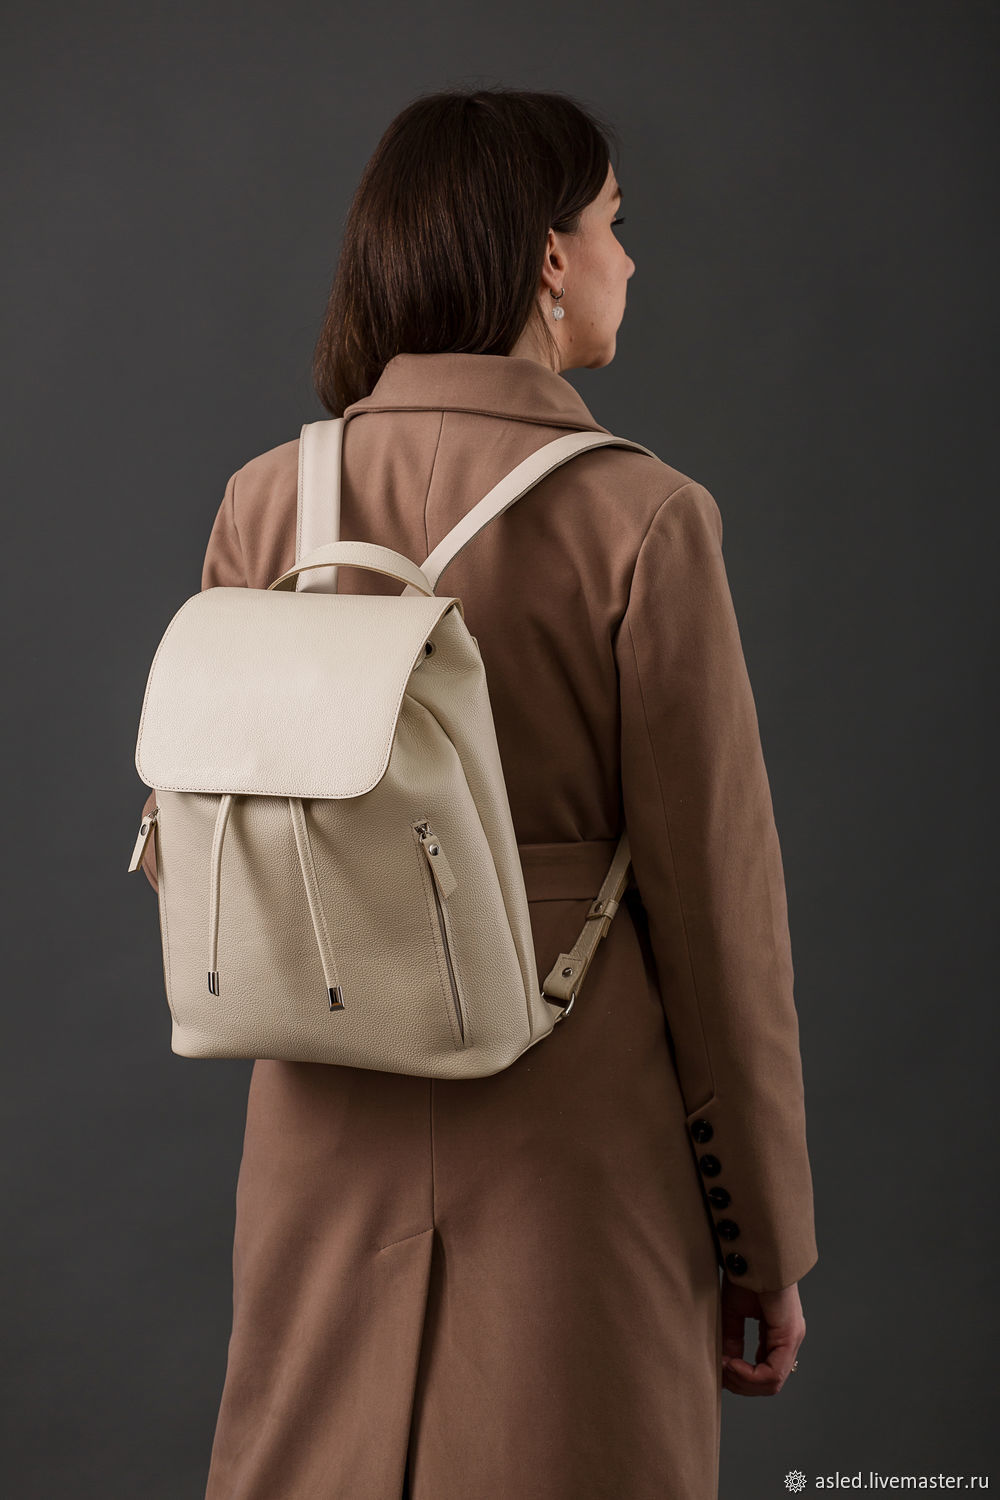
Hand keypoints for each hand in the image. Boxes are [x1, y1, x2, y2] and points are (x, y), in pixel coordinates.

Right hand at [720, 1274, 805, 1395]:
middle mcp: (789, 1340)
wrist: (754, 1254)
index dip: (740, 1377)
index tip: (719, 1366)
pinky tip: (731, 1363)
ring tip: (724, 1366)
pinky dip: (749, 1374)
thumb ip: (732, 1340)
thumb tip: (725, 1366)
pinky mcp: (789, 1335)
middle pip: (769, 1384)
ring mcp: (791, 1339)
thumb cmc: (745, 1275)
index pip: (765, 1372)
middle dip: (740, 1384)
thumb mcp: (733, 1313)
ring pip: (772, 1383)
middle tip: (719, 1372)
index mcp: (778, 1335)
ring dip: (743, 1381)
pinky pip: (772, 1372)